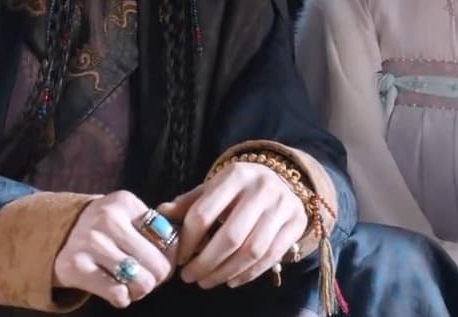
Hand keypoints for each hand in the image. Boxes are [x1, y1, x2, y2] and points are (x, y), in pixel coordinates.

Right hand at [53, 190, 175, 308]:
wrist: (58, 234)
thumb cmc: (105, 230)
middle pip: (158, 264)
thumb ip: (155, 228)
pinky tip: (117, 291)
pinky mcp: (75, 266)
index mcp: (125, 202)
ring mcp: (89, 242)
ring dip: (140, 289)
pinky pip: (117, 293)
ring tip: (131, 284)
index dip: (170, 257)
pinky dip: (122, 297)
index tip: (160, 260)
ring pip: (141, 281)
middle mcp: (107, 218)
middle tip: (146, 276)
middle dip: (157, 277)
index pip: (169, 239)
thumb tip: (180, 250)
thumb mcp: (127, 217)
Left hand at [157, 161, 307, 288]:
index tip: (179, 258)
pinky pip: (271, 257)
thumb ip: (189, 203)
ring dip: (226, 272)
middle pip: (230, 236)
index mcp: (236, 175)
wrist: (281, 179)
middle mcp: (262, 188)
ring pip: (252, 251)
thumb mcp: (214, 188)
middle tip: (190, 277)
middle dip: (206, 263)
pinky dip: (248, 274)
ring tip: (207, 281)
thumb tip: (161, 213)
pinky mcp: (296, 223)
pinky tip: (231, 280)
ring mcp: (282, 206)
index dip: (188, 240)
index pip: (204, 213)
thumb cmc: (238, 189)